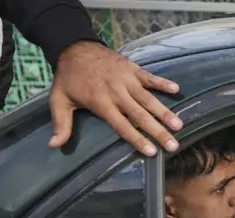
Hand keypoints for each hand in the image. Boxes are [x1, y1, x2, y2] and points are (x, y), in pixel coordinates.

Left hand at [48, 41, 182, 155]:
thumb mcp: (59, 100)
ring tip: (179, 125)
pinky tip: (176, 90)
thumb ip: (61, 124)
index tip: (152, 151)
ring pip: (149, 99)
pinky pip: (150, 77)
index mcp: (101, 103)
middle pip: (141, 116)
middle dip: (158, 131)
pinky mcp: (133, 69)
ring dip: (165, 112)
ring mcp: (127, 80)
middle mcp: (117, 93)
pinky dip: (163, 83)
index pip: (122, 125)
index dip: (137, 139)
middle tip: (173, 145)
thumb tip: (54, 145)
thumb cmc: (69, 78)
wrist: (75, 48)